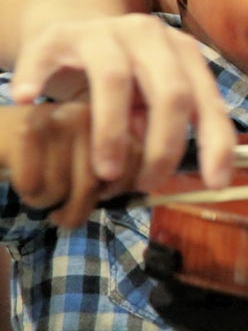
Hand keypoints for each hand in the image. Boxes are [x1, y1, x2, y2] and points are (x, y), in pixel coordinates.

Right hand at [1, 103, 138, 227]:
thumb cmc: (45, 154)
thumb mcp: (82, 156)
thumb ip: (112, 168)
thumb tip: (140, 191)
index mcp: (106, 118)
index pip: (134, 157)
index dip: (120, 187)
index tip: (102, 197)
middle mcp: (84, 114)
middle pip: (92, 181)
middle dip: (77, 210)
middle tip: (63, 216)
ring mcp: (53, 120)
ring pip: (60, 187)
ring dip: (48, 203)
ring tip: (42, 194)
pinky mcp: (23, 133)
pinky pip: (33, 185)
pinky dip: (29, 195)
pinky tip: (24, 184)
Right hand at [8, 15, 234, 190]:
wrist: (76, 32)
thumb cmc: (124, 77)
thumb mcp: (151, 100)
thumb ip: (167, 125)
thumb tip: (168, 165)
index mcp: (183, 53)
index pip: (209, 102)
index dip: (216, 144)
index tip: (215, 184)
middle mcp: (151, 36)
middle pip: (171, 91)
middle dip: (164, 146)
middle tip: (147, 184)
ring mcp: (106, 31)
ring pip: (116, 79)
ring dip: (112, 132)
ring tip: (107, 172)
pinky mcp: (61, 35)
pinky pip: (47, 57)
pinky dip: (38, 80)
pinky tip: (30, 103)